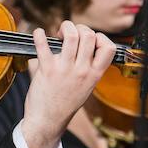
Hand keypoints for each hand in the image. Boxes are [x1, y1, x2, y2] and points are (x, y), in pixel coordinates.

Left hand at [22, 22, 115, 147]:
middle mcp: (82, 71)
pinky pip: (43, 45)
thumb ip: (86, 66)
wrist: (48, 120)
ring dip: (65, 27)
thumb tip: (78, 43)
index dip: (100, 37)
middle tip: (70, 35)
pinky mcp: (47, 69)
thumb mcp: (86, 86)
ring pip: (71, 36)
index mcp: (94, 75)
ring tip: (58, 34)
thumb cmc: (65, 103)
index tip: (89, 40)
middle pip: (89, 35)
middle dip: (80, 27)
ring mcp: (65, 69)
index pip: (109, 48)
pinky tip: (38, 33)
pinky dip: (39, 34)